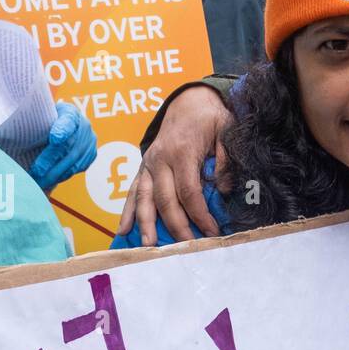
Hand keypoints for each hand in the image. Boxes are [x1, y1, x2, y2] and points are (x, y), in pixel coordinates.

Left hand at [28, 102, 97, 190]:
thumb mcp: (41, 115)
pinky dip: (63, 175)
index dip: (62, 130)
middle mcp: (84, 126)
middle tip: (36, 172)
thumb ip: (33, 121)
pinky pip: (77, 168)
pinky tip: (50, 181)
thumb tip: (14, 132)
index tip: (54, 139)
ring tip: (40, 181)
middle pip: (69, 146)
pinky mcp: (91, 155)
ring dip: (56, 173)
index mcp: (70, 112)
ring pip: (74, 161)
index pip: (68, 121)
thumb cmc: (47, 119)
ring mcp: (90, 141)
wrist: (66, 121)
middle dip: (51, 161)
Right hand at [115, 84, 230, 244]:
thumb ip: (225, 160)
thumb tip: (223, 189)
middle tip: (186, 247)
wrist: (189, 102)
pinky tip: (122, 229)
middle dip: (175, 226)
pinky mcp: (143, 168)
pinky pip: (132, 191)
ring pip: (143, 198)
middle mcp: (160, 159)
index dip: (199, 214)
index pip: (189, 191)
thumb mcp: (226, 131)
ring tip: (147, 245)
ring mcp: (148, 164)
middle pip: (165, 199)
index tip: (211, 232)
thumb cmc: (210, 118)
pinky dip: (127, 211)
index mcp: (181, 152)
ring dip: (145, 223)